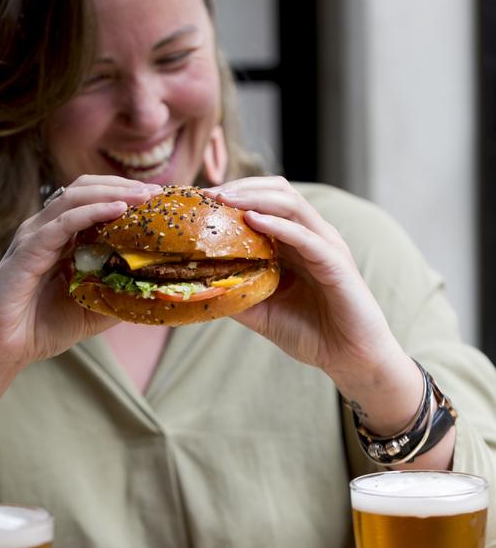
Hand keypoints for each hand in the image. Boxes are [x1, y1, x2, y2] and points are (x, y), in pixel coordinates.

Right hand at [0, 176, 161, 367]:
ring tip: (143, 197)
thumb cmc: (41, 329)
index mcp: (59, 237)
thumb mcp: (93, 309)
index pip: (93, 199)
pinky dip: (92, 211)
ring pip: (75, 197)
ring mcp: (34, 236)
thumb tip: (156, 288)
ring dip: (113, 192)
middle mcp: (45, 229)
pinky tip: (118, 210)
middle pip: (85, 188)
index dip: (124, 193)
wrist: (1, 350)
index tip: (157, 199)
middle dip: (122, 186)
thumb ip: (119, 293)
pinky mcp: (26, 250)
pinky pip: (62, 223)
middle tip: (156, 193)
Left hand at [204, 177, 421, 419]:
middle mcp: (312, 236)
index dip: (234, 195)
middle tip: (209, 194)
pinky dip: (279, 225)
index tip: (200, 199)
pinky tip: (253, 220)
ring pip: (292, 204)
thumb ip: (237, 294)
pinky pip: (306, 237)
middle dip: (242, 187)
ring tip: (226, 199)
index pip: (265, 202)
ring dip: (256, 197)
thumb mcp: (263, 312)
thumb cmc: (311, 334)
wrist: (350, 359)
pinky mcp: (337, 263)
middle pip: (278, 192)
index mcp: (295, 242)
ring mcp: (326, 246)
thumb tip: (198, 287)